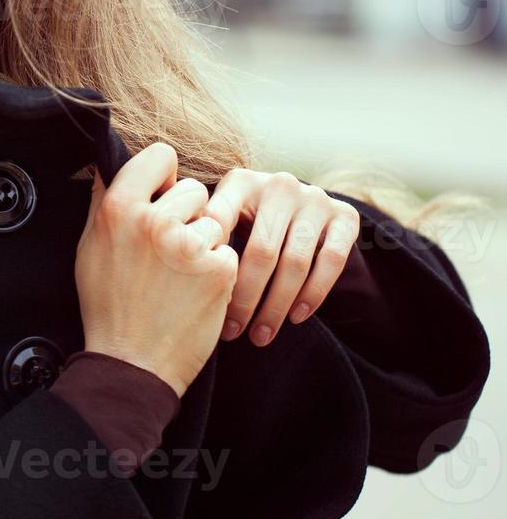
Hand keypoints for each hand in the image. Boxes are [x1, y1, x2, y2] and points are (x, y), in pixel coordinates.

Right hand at [74, 142, 238, 397]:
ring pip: (215, 220)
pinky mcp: (220, 270)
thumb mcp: (89, 245)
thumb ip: (104, 200)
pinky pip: (229, 250)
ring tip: (180, 273)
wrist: (133, 364)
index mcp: (119, 208)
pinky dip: (218, 269)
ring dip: (204, 241)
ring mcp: (190, 245)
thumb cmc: (108, 305)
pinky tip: (195, 290)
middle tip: (167, 248)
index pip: (160, 154)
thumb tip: (110, 163)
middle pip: (193, 188)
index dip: (163, 174)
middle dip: (186, 213)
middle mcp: (155, 220)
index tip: (161, 193)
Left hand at [194, 169, 360, 347]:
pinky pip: (331, 261)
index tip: (199, 302)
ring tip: (260, 336)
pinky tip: (296, 318)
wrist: (301, 209)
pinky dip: (313, 293)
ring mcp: (315, 197)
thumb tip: (173, 265)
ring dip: (277, 306)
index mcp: (240, 181)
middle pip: (261, 251)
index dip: (210, 266)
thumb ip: (203, 232)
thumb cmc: (245, 222)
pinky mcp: (345, 215)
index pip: (220, 224)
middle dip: (245, 298)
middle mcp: (279, 184)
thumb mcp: (223, 219)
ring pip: (295, 261)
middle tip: (231, 332)